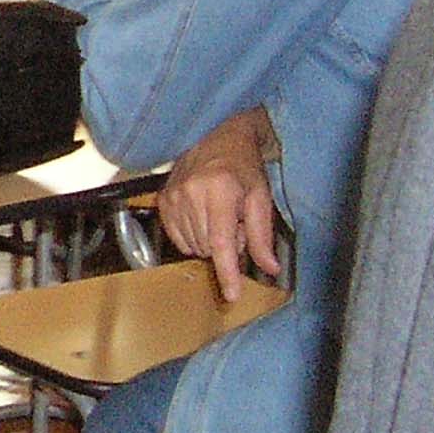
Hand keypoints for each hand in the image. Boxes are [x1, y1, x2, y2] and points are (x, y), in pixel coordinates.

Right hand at [157, 107, 283, 303]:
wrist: (217, 137)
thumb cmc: (243, 167)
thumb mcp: (261, 198)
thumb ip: (263, 236)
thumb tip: (271, 269)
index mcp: (221, 191)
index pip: (222, 242)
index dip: (227, 272)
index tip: (232, 295)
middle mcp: (192, 193)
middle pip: (208, 248)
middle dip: (225, 246)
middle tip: (235, 223)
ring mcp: (173, 196)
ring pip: (193, 247)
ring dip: (209, 242)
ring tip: (218, 216)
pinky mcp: (162, 201)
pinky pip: (178, 240)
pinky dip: (193, 237)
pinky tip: (202, 218)